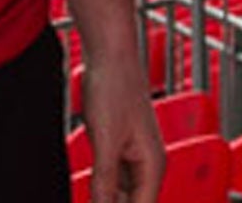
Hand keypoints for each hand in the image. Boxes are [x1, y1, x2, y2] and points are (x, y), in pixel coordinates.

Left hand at [78, 49, 164, 202]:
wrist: (111, 53)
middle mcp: (149, 162)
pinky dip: (101, 189)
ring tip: (88, 198)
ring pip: (122, 195)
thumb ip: (105, 180)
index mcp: (153, 164)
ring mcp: (134, 155)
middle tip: (89, 200)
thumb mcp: (106, 140)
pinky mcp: (120, 147)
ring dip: (106, 201)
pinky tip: (89, 193)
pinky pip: (113, 180)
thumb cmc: (115, 86)